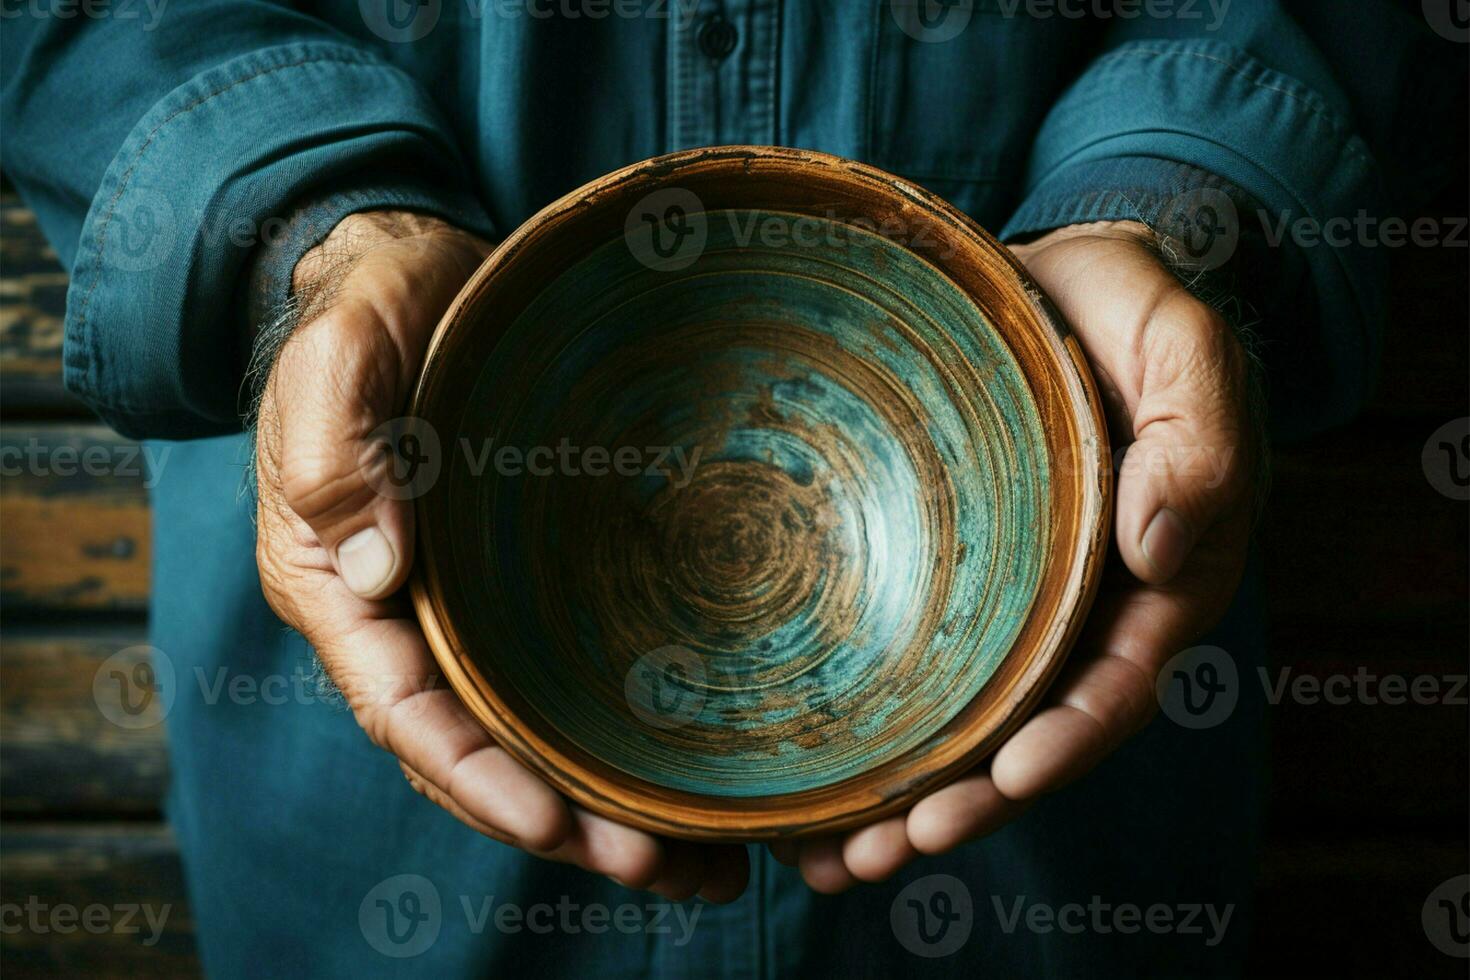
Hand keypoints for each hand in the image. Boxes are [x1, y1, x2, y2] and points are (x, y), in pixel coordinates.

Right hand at [254, 211, 748, 901]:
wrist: (411, 272)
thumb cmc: (368, 309)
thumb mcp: (339, 358)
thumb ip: (337, 456)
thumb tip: (377, 572)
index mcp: (340, 584)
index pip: (403, 710)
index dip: (476, 779)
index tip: (555, 827)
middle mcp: (405, 617)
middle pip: (478, 750)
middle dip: (563, 821)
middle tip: (664, 868)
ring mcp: (467, 603)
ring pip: (530, 731)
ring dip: (607, 802)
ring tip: (705, 859)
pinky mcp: (522, 578)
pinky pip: (567, 672)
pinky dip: (621, 730)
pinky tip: (695, 768)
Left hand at [773, 220, 1257, 889]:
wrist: (1055, 281)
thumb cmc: (1130, 308)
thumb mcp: (1184, 346)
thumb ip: (1200, 434)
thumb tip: (1161, 548)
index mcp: (1157, 577)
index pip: (1117, 684)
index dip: (1065, 743)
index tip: (1002, 782)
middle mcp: (1082, 610)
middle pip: (1028, 734)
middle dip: (965, 802)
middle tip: (883, 853)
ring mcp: (1011, 602)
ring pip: (966, 722)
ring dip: (907, 796)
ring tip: (826, 853)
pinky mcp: (946, 579)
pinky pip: (914, 665)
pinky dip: (872, 727)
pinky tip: (810, 772)